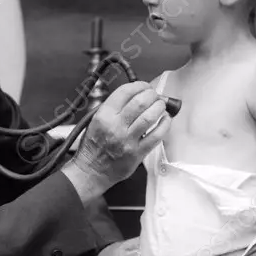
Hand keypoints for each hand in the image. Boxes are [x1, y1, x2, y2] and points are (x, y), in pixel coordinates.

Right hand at [61, 81, 169, 202]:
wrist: (91, 171)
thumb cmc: (93, 146)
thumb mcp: (94, 120)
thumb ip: (113, 107)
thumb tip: (136, 95)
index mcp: (104, 116)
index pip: (125, 92)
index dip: (140, 85)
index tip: (144, 86)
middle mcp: (116, 127)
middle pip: (141, 102)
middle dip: (152, 94)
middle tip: (155, 96)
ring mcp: (128, 141)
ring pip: (150, 116)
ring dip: (160, 107)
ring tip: (160, 106)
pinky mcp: (138, 153)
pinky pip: (157, 135)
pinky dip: (165, 124)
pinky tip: (165, 120)